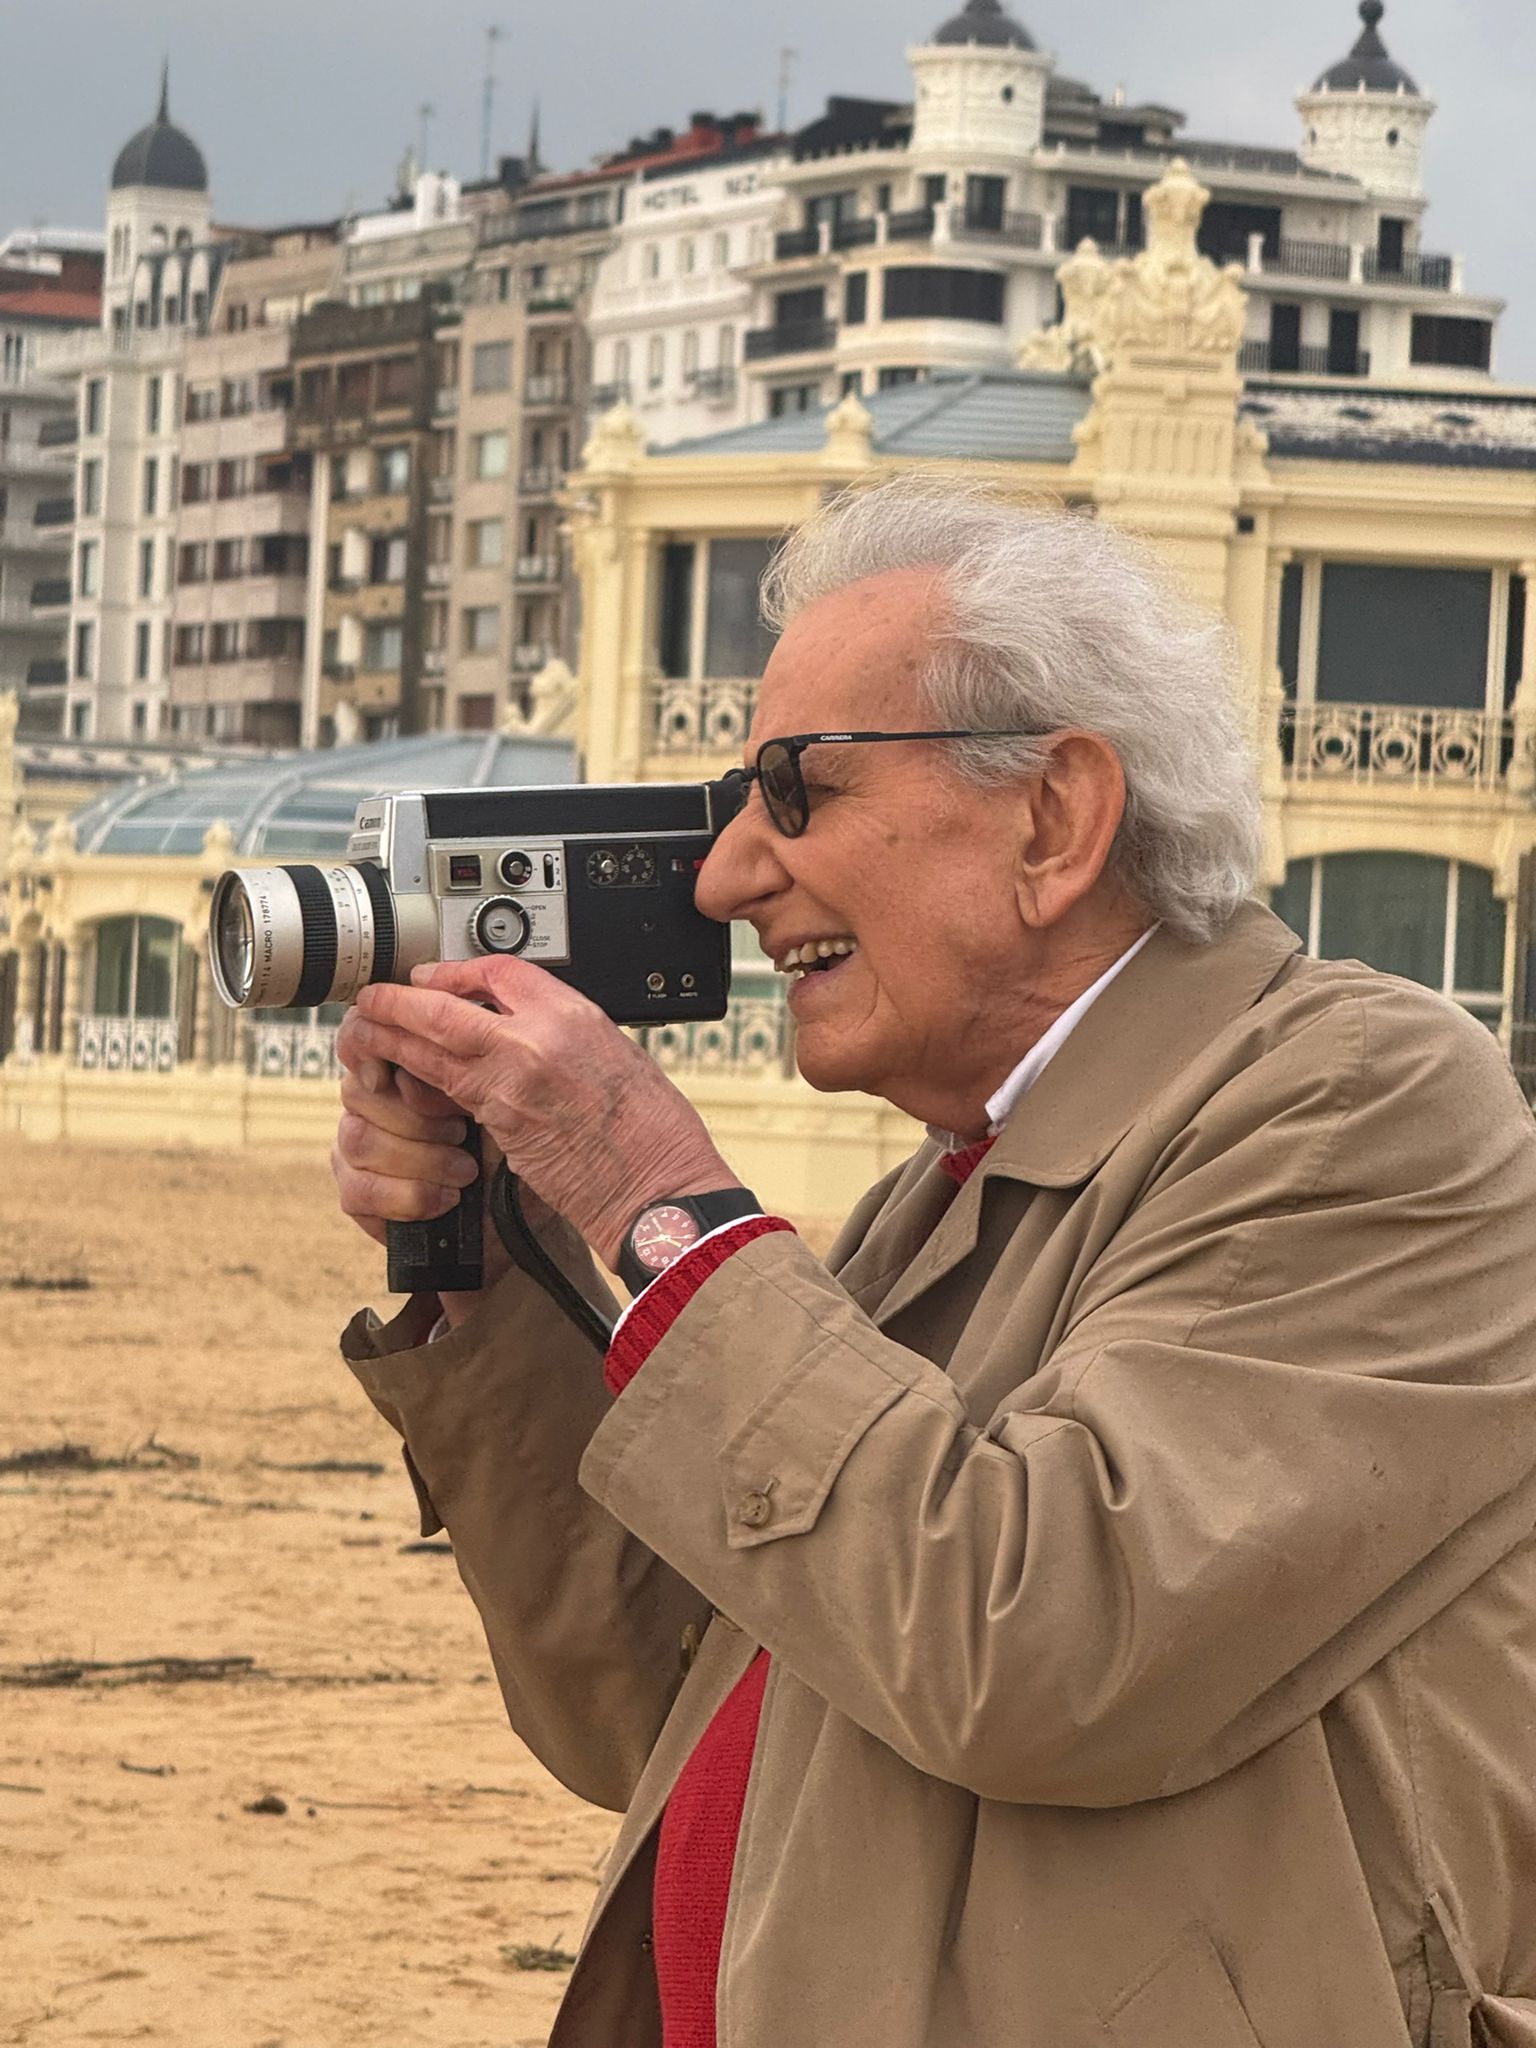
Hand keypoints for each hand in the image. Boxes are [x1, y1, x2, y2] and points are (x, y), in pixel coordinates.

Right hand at [331, 1051, 524, 1320]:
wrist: (522, 1209)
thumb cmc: (511, 1140)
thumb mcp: (494, 1094)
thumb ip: (454, 1068)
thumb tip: (413, 1067)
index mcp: (399, 1064)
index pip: (361, 1040)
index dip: (370, 1050)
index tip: (395, 1074)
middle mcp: (370, 1103)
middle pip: (357, 1092)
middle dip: (416, 1117)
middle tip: (463, 1132)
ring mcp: (357, 1149)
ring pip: (357, 1139)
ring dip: (421, 1158)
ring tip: (466, 1170)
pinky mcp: (357, 1195)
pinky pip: (359, 1190)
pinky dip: (410, 1195)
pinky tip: (447, 1199)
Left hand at [344, 958, 740, 1269]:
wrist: (660, 1188)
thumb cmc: (654, 1132)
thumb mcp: (618, 1054)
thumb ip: (564, 1035)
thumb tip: (525, 1028)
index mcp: (575, 1015)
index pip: (498, 972)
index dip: (455, 972)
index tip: (433, 980)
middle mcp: (538, 1040)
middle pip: (447, 1006)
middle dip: (401, 1001)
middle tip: (374, 998)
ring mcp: (513, 1084)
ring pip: (434, 1049)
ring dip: (393, 1039)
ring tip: (366, 1032)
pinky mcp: (501, 1127)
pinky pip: (449, 1094)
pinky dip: (421, 1081)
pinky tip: (402, 1079)